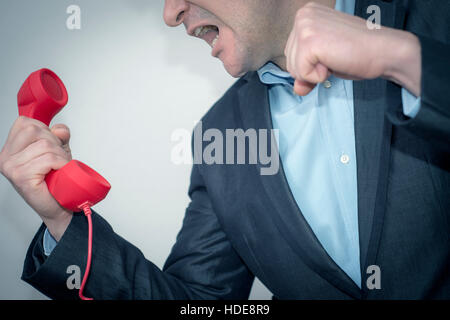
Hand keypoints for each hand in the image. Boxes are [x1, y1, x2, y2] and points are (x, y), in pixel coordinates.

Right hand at [0, 116, 72, 239]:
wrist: (58, 207)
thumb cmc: (56, 180)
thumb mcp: (59, 150)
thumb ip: (58, 135)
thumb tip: (59, 129)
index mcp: (10, 149)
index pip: (25, 123)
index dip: (45, 130)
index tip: (52, 145)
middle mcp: (5, 157)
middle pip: (34, 130)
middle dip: (54, 141)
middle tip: (58, 158)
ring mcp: (11, 166)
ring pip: (44, 144)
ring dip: (60, 154)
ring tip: (59, 166)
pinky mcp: (21, 176)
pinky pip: (48, 158)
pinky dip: (61, 162)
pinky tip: (60, 170)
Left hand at [284, 2, 420, 95]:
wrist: (384, 51)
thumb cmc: (358, 52)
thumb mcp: (324, 61)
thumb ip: (306, 72)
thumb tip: (296, 90)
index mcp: (306, 14)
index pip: (291, 53)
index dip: (310, 64)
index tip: (332, 54)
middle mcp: (303, 16)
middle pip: (289, 61)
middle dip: (310, 69)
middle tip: (335, 57)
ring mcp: (305, 27)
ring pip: (294, 69)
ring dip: (315, 73)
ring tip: (336, 58)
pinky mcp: (309, 42)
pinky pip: (302, 74)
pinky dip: (319, 77)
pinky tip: (335, 62)